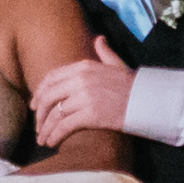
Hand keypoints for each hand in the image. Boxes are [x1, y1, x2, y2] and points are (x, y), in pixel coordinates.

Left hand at [22, 42, 141, 147]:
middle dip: (39, 114)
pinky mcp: (90, 114)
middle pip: (49, 96)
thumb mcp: (117, 65)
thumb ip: (104, 53)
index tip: (35, 105)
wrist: (148, 101)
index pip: (51, 78)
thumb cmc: (133, 86)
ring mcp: (84, 96)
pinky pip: (64, 126)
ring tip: (43, 139)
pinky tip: (52, 142)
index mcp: (84, 66)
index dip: (40, 93)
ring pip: (54, 114)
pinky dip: (55, 135)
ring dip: (45, 129)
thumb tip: (98, 39)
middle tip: (37, 127)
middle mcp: (81, 79)